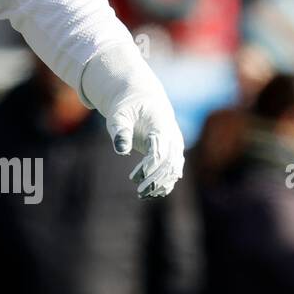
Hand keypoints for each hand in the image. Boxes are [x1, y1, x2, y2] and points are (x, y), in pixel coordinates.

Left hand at [82, 42, 184, 198]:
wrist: (140, 99)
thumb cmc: (127, 107)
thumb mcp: (118, 115)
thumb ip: (120, 131)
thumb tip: (121, 150)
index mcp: (161, 125)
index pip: (160, 150)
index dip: (150, 166)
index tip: (136, 178)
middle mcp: (173, 136)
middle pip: (170, 162)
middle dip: (156, 178)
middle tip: (139, 190)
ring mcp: (175, 144)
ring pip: (174, 168)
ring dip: (161, 183)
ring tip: (143, 194)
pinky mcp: (172, 151)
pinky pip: (173, 170)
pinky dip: (164, 181)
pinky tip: (152, 192)